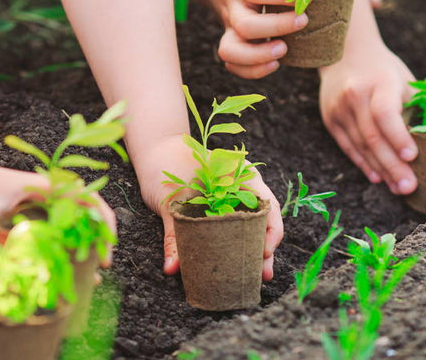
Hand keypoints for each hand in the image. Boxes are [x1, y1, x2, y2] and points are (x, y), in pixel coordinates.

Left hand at [0, 162, 115, 264]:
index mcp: (50, 187)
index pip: (90, 200)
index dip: (103, 223)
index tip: (104, 248)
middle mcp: (56, 194)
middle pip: (92, 213)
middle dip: (102, 238)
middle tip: (103, 266)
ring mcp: (50, 204)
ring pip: (82, 223)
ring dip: (90, 244)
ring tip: (92, 274)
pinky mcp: (41, 215)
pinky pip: (65, 230)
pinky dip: (73, 247)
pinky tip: (71, 269)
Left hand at [134, 134, 282, 280]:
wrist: (155, 148)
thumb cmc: (166, 165)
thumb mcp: (170, 200)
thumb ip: (174, 234)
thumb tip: (172, 268)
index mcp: (241, 174)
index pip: (267, 204)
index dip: (271, 230)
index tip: (264, 252)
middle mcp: (243, 186)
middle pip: (264, 219)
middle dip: (266, 248)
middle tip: (264, 275)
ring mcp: (233, 198)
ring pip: (251, 225)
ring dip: (255, 249)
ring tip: (258, 276)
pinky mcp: (220, 209)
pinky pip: (235, 228)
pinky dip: (238, 244)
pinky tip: (238, 264)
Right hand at [200, 0, 309, 78]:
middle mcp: (233, 7)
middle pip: (246, 25)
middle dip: (277, 27)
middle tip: (303, 21)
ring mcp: (230, 28)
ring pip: (231, 51)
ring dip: (258, 56)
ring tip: (283, 50)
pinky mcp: (232, 42)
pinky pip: (233, 65)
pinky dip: (252, 71)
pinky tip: (275, 63)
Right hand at [319, 45, 418, 193]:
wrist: (344, 52)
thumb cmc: (383, 70)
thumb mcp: (405, 79)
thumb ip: (421, 105)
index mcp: (378, 82)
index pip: (385, 113)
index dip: (398, 137)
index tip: (413, 157)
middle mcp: (354, 95)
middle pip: (372, 136)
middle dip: (392, 165)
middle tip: (410, 187)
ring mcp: (338, 109)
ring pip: (360, 146)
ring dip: (380, 170)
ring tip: (399, 188)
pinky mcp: (330, 119)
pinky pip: (348, 147)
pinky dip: (363, 164)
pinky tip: (378, 178)